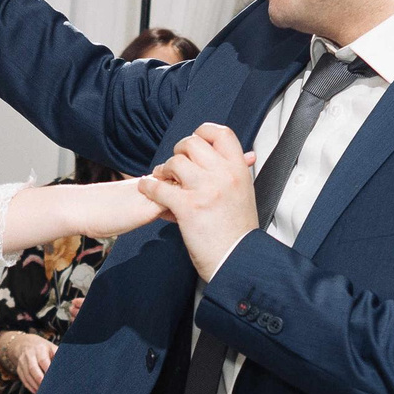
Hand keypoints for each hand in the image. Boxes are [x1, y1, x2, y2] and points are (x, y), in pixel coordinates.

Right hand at [0, 331, 57, 393]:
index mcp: (40, 349)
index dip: (47, 369)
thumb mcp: (51, 348)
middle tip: (47, 388)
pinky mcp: (19, 368)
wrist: (24, 343)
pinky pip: (23, 379)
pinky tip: (36, 391)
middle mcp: (30, 355)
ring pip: (27, 375)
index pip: (43, 360)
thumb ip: (58, 356)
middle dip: (39, 379)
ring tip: (43, 391)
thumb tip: (68, 367)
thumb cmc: (42, 348)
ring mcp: (22, 362)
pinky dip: (30, 386)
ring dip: (35, 385)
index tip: (53, 378)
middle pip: (32, 368)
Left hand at [143, 124, 261, 281]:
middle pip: (193, 143)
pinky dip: (149, 187)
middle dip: (179, 151)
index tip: (195, 140)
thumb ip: (239, 173)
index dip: (204, 132)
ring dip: (163, 169)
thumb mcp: (246, 195)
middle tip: (175, 164)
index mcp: (239, 171)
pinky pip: (160, 187)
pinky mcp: (187, 207)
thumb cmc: (239, 233)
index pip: (221, 133)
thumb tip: (245, 156)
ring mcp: (205, 190)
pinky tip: (147, 189)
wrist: (236, 260)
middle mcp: (224, 175)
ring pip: (175, 162)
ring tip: (162, 178)